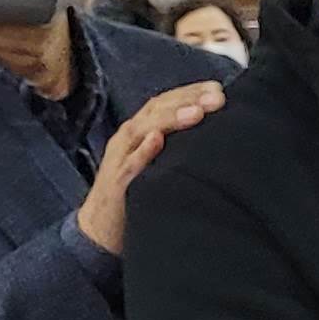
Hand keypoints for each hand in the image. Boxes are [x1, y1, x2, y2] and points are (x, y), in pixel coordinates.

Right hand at [78, 82, 226, 254]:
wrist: (99, 231)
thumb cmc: (137, 195)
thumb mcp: (160, 165)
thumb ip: (178, 147)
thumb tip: (215, 135)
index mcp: (142, 132)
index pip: (166, 103)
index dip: (191, 92)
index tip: (219, 88)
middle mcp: (130, 139)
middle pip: (157, 110)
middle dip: (187, 99)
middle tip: (218, 96)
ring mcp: (120, 160)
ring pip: (143, 130)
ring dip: (170, 119)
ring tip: (196, 112)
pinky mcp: (116, 184)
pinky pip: (129, 166)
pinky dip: (142, 151)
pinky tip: (157, 140)